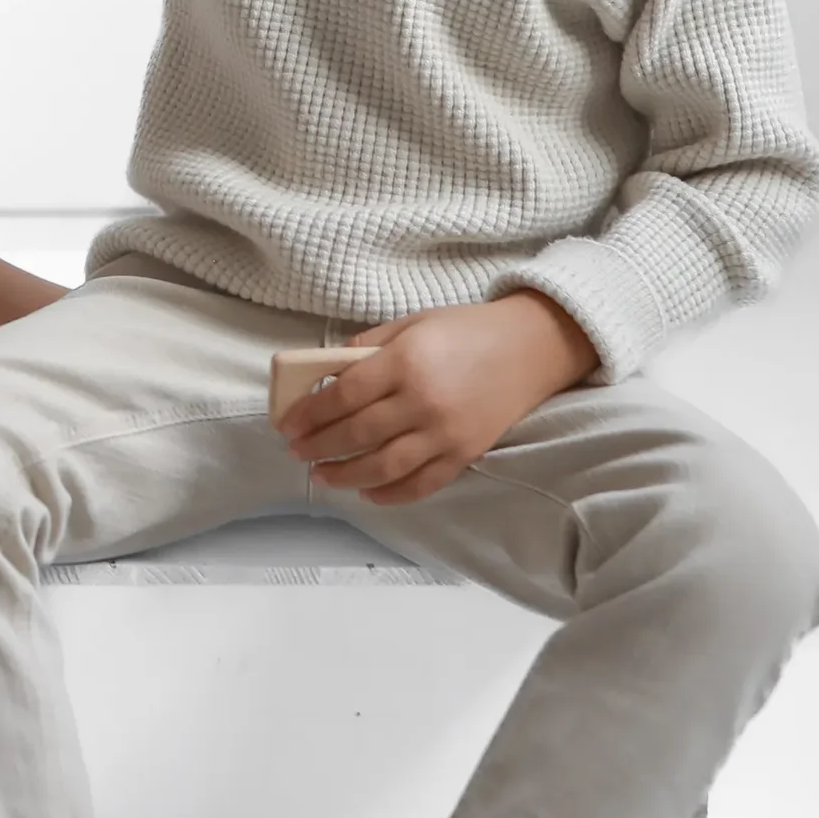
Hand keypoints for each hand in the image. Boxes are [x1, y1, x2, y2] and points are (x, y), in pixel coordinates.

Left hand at [277, 291, 597, 505]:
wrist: (531, 348)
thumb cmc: (467, 330)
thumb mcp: (412, 323)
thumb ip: (368, 348)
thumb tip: (328, 373)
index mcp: (405, 361)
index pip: (344, 395)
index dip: (309, 413)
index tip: (288, 424)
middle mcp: (422, 401)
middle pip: (357, 433)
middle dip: (319, 446)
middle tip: (297, 451)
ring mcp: (445, 433)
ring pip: (384, 466)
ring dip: (346, 475)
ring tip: (322, 476)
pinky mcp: (465, 454)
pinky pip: (422, 484)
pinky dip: (391, 494)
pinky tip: (367, 492)